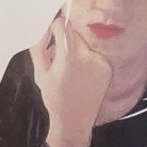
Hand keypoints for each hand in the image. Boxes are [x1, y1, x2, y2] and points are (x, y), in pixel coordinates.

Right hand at [31, 12, 111, 146]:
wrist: (74, 122)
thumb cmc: (53, 98)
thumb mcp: (40, 72)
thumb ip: (40, 45)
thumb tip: (42, 26)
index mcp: (68, 56)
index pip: (63, 24)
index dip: (54, 26)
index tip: (51, 30)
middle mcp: (87, 56)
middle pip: (74, 33)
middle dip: (65, 38)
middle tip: (57, 54)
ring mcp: (100, 62)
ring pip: (85, 43)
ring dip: (76, 49)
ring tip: (70, 70)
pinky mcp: (107, 68)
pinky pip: (94, 54)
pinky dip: (87, 59)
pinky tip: (82, 76)